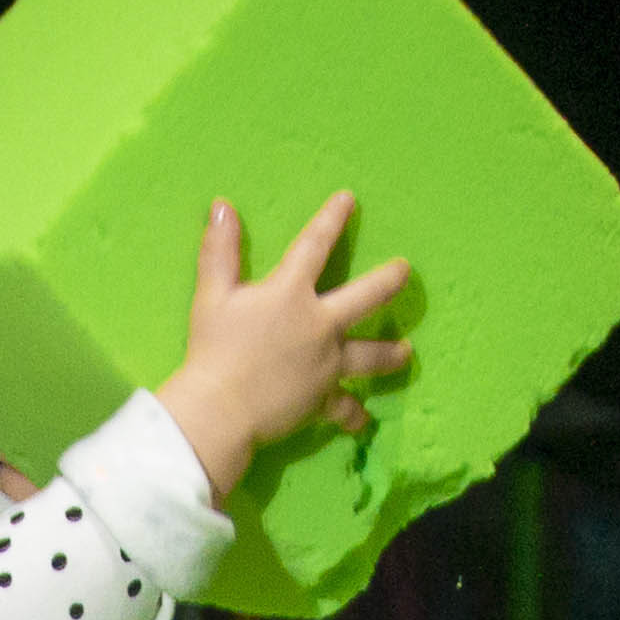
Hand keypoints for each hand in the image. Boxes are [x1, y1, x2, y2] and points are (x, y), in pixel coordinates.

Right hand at [150, 193, 415, 499]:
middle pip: (365, 299)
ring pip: (369, 357)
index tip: (349, 199)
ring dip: (390, 354)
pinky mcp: (322, 400)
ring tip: (407, 352)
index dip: (331, 219)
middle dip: (388, 282)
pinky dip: (354, 416)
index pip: (315, 245)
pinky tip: (363, 420)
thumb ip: (220, 250)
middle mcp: (320, 325)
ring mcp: (327, 364)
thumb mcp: (212, 294)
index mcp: (291, 293)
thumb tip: (222, 206)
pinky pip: (344, 409)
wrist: (222, 409)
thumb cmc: (214, 349)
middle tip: (405, 272)